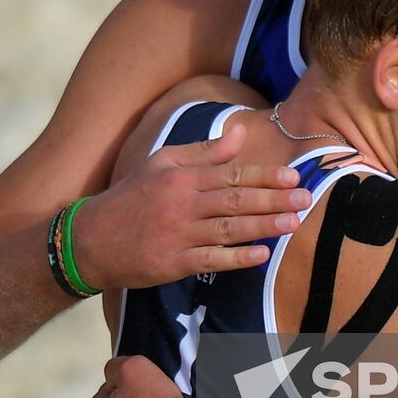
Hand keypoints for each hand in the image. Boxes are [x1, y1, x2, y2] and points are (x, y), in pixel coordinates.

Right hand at [74, 123, 306, 289]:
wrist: (92, 239)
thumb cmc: (132, 197)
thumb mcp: (162, 164)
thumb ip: (203, 152)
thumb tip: (240, 134)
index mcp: (180, 177)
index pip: (230, 173)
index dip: (263, 175)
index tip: (292, 175)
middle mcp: (181, 204)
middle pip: (235, 200)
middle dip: (273, 199)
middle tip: (305, 198)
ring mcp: (178, 235)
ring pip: (229, 229)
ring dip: (264, 226)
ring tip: (293, 223)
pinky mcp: (174, 263)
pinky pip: (212, 260)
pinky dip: (238, 258)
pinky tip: (262, 255)